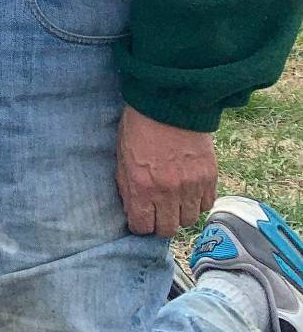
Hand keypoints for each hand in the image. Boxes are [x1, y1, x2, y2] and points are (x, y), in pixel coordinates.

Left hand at [115, 104, 216, 237]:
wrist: (169, 103)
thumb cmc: (139, 126)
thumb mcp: (122, 156)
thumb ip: (127, 186)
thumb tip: (132, 209)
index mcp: (141, 185)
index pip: (143, 226)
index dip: (140, 225)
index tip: (140, 218)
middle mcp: (168, 191)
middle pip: (168, 229)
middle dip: (160, 224)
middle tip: (157, 213)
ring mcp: (191, 185)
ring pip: (189, 220)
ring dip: (180, 214)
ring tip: (173, 200)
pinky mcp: (209, 177)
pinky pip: (206, 205)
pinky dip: (197, 202)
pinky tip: (189, 191)